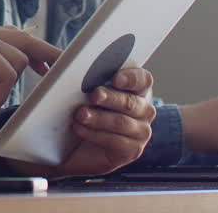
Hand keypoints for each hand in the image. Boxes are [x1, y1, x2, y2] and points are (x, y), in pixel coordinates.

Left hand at [7, 67, 155, 177]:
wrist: (72, 146)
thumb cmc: (82, 111)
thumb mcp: (85, 93)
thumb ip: (89, 79)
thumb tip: (76, 66)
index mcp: (137, 90)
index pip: (143, 79)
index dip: (131, 78)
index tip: (114, 78)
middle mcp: (144, 110)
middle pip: (131, 102)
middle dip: (111, 98)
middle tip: (93, 95)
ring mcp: (141, 132)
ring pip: (122, 122)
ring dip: (99, 118)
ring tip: (80, 115)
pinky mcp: (132, 151)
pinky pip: (116, 142)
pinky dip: (95, 134)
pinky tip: (79, 129)